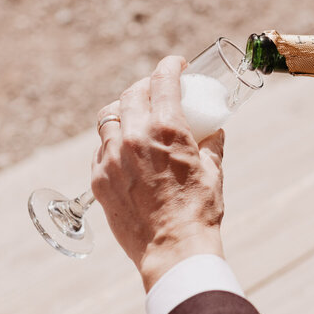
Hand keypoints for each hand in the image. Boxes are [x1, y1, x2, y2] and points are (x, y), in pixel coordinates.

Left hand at [91, 56, 226, 291]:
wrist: (173, 249)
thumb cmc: (199, 209)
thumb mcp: (213, 170)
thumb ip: (212, 143)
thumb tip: (214, 130)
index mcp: (167, 128)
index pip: (163, 80)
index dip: (170, 65)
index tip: (176, 64)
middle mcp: (134, 136)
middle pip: (132, 93)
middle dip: (147, 85)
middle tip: (158, 90)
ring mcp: (112, 157)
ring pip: (109, 117)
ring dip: (123, 109)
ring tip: (134, 116)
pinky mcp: (99, 179)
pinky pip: (101, 148)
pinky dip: (113, 141)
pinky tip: (126, 150)